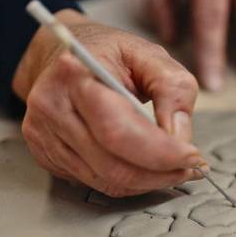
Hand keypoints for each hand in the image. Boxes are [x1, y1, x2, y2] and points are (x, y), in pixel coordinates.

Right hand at [12, 10, 204, 197]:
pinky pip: (94, 183)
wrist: (59, 54)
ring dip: (146, 182)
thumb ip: (174, 90)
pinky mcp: (45, 155)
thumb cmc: (106, 53)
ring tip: (172, 169)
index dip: (160, 153)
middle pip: (112, 165)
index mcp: (76, 75)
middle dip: (159, 174)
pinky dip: (126, 182)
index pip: (118, 131)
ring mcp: (43, 136)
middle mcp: (52, 108)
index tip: (192, 157)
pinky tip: (143, 167)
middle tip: (188, 169)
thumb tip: (180, 139)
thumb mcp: (149, 54)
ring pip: (104, 181)